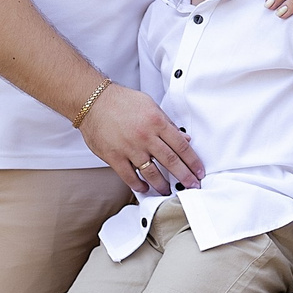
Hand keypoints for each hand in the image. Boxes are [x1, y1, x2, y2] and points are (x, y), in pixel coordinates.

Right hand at [79, 84, 202, 194]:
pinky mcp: (114, 157)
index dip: (193, 161)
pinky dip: (138, 185)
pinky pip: (129, 176)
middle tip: (193, 186)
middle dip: (184, 176)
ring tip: (168, 191)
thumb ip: (168, 123)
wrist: (93, 101)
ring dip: (162, 185)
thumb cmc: (122, 101)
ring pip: (151, 172)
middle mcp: (145, 136)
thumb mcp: (150, 105)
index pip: (181, 146)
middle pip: (171, 161)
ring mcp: (129, 148)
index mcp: (157, 122)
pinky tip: (143, 188)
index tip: (199, 172)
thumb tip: (186, 139)